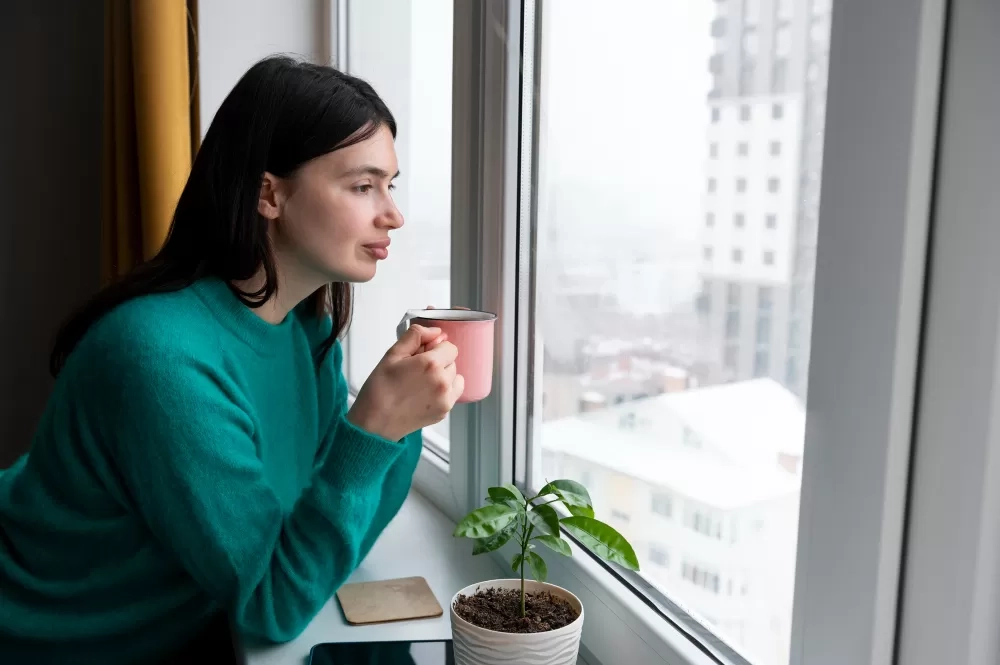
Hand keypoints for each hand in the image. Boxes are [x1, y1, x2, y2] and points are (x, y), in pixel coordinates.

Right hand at [348, 325, 464, 440]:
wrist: (374, 422)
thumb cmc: (379, 390)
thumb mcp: (392, 354)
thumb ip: (416, 336)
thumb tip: (434, 331)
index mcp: (430, 364)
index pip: (450, 346)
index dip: (435, 347)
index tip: (423, 353)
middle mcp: (442, 382)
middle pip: (452, 361)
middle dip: (438, 361)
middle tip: (416, 369)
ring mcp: (445, 399)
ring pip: (454, 377)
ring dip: (443, 375)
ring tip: (420, 383)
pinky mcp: (444, 411)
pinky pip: (454, 393)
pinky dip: (444, 391)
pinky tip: (425, 393)